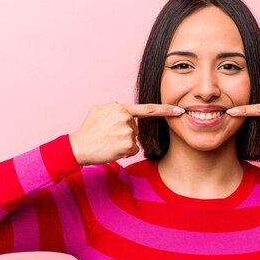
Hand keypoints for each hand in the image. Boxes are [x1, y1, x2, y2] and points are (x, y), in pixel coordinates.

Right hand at [69, 102, 183, 164]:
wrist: (79, 146)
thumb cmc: (88, 130)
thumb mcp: (99, 111)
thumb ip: (116, 108)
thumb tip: (126, 112)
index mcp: (121, 108)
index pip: (148, 109)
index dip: (166, 109)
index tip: (180, 110)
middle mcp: (126, 118)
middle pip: (136, 128)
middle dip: (125, 133)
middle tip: (108, 136)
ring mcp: (128, 132)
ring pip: (134, 140)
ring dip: (124, 143)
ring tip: (108, 142)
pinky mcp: (128, 145)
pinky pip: (132, 150)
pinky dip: (124, 152)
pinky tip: (111, 149)